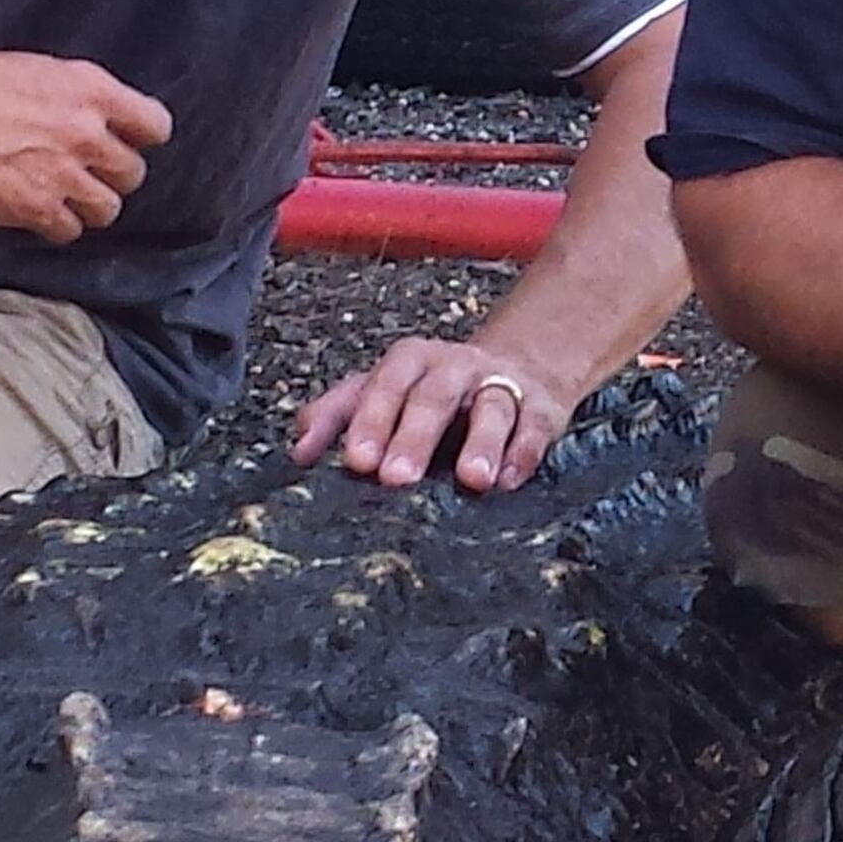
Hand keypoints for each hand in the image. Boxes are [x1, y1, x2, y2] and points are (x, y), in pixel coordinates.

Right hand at [0, 44, 172, 241]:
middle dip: (110, 176)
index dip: (141, 138)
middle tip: (83, 172)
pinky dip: (55, 226)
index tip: (124, 142)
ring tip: (61, 196)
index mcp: (92, 89)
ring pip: (108, 209)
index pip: (156, 126)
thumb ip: (78, 99)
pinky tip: (35, 210)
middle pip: (133, 173)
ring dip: (87, 206)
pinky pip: (69, 232)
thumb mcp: (39, 69)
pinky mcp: (33, 207)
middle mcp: (87, 132)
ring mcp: (62, 173)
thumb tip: (101, 121)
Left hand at [297, 317, 589, 494]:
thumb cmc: (435, 392)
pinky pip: (534, 426)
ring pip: (493, 407)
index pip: (385, 383)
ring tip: (472, 480)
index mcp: (410, 362)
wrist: (518, 366)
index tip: (356, 460)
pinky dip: (523, 452)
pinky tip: (509, 479)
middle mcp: (455, 367)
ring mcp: (501, 385)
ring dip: (483, 443)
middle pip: (434, 396)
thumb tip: (300, 450)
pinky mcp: (542, 408)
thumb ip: (338, 414)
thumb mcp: (382, 391)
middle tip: (397, 478)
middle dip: (415, 436)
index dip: (371, 420)